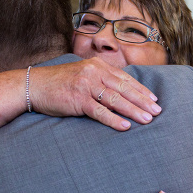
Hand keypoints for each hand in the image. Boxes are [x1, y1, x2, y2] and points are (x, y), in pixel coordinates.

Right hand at [29, 57, 161, 130]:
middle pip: (124, 89)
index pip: (125, 79)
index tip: (154, 100)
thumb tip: (122, 91)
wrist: (34, 85)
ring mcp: (86, 85)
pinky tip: (125, 126)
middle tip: (157, 112)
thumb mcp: (84, 75)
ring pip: (115, 100)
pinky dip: (114, 120)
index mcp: (98, 66)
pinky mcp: (78, 100)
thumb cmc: (60, 83)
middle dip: (142, 101)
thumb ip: (101, 80)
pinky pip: (100, 111)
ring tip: (147, 120)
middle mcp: (94, 73)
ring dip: (133, 111)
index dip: (141, 90)